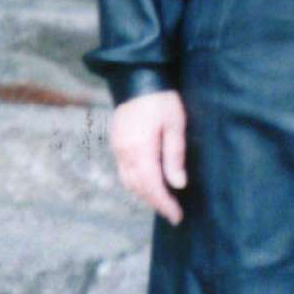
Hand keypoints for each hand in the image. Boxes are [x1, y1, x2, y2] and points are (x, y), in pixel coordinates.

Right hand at [110, 88, 187, 222]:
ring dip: (145, 194)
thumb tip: (177, 185)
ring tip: (163, 201)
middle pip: (138, 188)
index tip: (177, 217)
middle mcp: (125, 153)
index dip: (164, 205)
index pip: (152, 187)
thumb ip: (174, 155)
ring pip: (129, 182)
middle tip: (173, 213)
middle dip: (155, 203)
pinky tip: (148, 183)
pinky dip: (136, 183)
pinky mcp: (116, 143)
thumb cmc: (161, 99)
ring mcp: (118, 149)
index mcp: (140, 150)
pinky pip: (124, 172)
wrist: (137, 76)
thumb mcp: (175, 124)